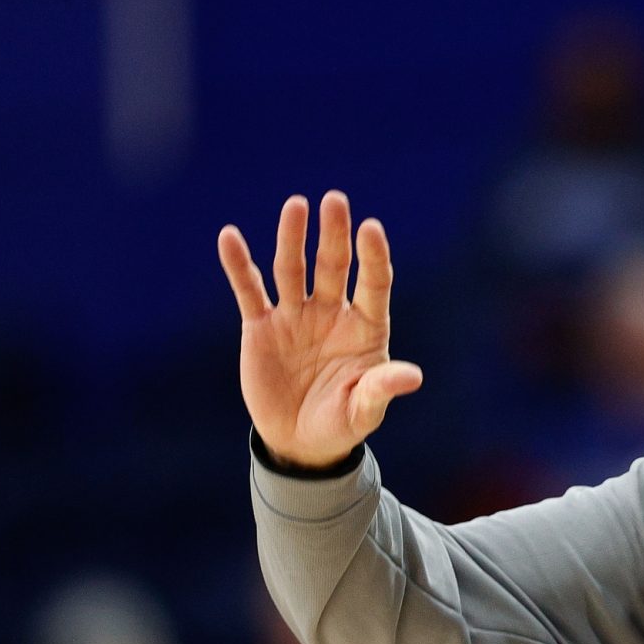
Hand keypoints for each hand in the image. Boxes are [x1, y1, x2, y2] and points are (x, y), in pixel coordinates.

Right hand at [219, 190, 421, 470]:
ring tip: (296, 205)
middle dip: (334, 235)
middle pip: (333, 266)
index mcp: (365, 328)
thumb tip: (413, 377)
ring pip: (292, 269)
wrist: (300, 443)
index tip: (371, 228)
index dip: (372, 257)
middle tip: (335, 201)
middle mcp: (331, 314)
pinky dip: (238, 265)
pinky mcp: (261, 327)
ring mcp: (295, 316)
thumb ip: (382, 388)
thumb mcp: (364, 410)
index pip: (373, 284)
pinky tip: (230, 237)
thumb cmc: (341, 424)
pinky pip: (249, 290)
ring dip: (293, 238)